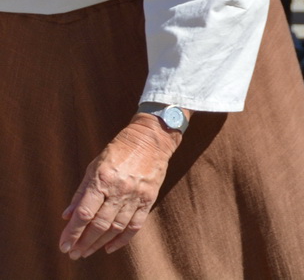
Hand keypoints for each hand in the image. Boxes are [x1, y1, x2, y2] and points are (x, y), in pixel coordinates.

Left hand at [60, 115, 182, 259]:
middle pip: (99, 224)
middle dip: (84, 242)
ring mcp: (136, 194)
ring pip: (116, 227)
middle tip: (73, 254)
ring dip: (99, 244)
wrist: (151, 138)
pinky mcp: (149, 197)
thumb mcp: (94, 167)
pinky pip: (136, 224)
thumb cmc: (118, 151)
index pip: (84, 213)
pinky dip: (122, 239)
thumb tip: (67, 216)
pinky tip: (110, 247)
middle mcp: (120, 189)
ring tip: (87, 252)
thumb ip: (81, 192)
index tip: (64, 245)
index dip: (72, 232)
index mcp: (103, 179)